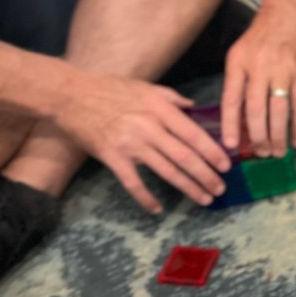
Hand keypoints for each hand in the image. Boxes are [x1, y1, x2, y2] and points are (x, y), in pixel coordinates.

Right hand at [53, 73, 229, 212]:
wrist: (69, 94)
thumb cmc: (109, 88)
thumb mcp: (144, 87)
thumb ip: (172, 97)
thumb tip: (194, 106)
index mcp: (159, 109)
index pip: (193, 134)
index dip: (212, 152)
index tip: (226, 166)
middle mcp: (149, 127)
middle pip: (185, 157)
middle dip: (206, 176)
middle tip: (220, 189)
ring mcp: (130, 144)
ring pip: (166, 171)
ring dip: (188, 187)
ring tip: (204, 199)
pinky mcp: (112, 157)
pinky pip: (133, 183)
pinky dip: (146, 197)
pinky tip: (158, 209)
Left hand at [220, 0, 295, 157]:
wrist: (290, 8)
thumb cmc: (264, 34)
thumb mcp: (243, 53)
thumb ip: (241, 82)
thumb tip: (241, 119)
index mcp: (238, 62)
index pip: (232, 99)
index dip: (230, 125)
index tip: (230, 145)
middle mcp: (258, 67)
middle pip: (256, 109)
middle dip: (257, 136)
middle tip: (260, 154)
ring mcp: (282, 69)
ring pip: (278, 110)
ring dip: (278, 135)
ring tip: (277, 152)